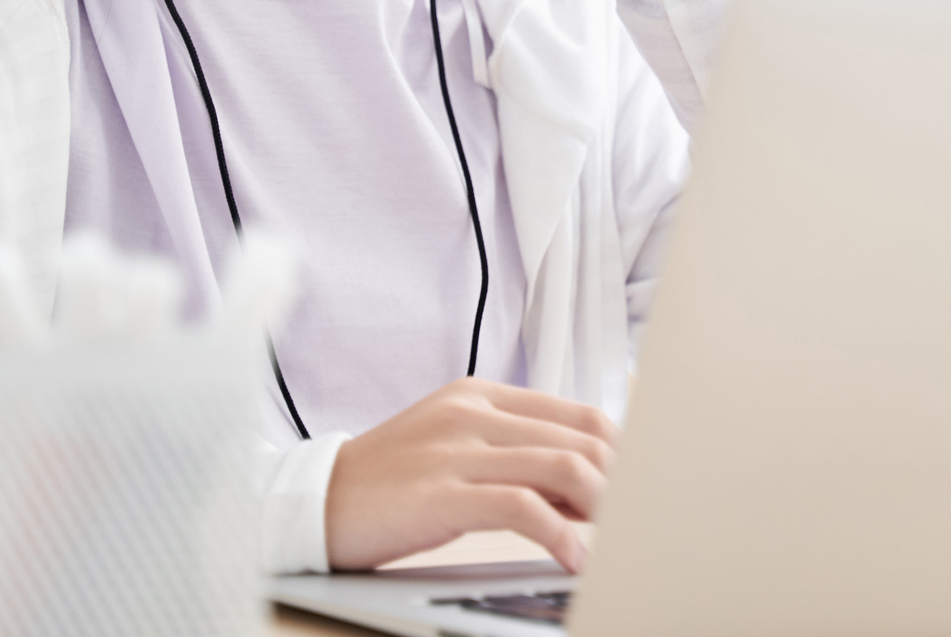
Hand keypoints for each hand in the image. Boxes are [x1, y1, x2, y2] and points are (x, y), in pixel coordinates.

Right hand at [323, 377, 615, 571]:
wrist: (314, 502)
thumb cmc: (389, 485)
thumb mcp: (455, 451)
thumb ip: (514, 457)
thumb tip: (583, 488)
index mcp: (480, 395)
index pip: (575, 412)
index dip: (617, 451)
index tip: (636, 485)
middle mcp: (472, 412)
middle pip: (577, 437)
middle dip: (618, 481)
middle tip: (635, 516)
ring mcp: (456, 449)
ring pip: (560, 465)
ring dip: (601, 506)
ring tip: (614, 538)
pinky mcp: (442, 492)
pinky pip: (521, 506)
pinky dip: (559, 534)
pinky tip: (571, 556)